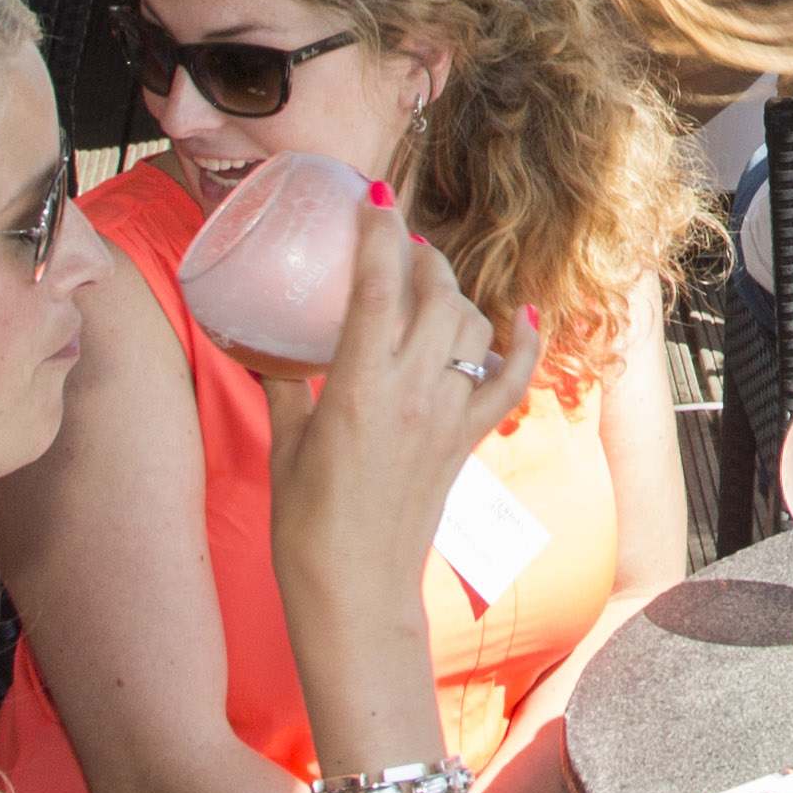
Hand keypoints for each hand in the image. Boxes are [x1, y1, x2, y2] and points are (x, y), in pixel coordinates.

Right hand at [265, 200, 537, 642]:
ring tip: (428, 281)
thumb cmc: (305, 526)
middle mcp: (412, 394)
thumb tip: (269, 350)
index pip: (378, 288)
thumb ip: (285, 388)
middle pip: (433, 295)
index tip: (371, 200)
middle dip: (419, 255)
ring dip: (453, 294)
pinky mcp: (467, 442)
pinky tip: (523, 313)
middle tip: (396, 242)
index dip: (378, 234)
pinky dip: (523, 345)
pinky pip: (512, 382)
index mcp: (358, 388)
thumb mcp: (287, 444)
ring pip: (470, 327)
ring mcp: (447, 417)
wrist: (354, 592)